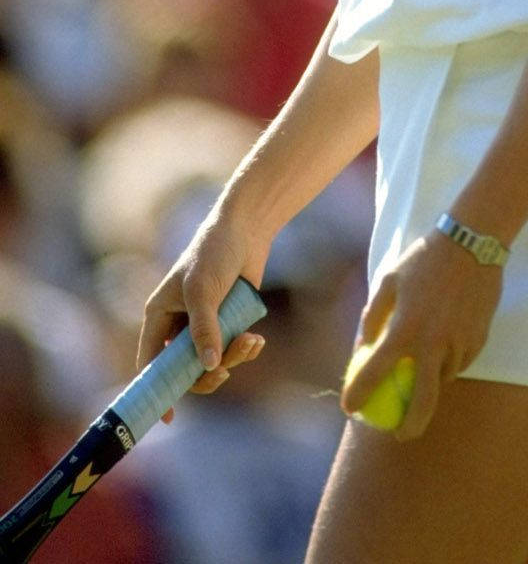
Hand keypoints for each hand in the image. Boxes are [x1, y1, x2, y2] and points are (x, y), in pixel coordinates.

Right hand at [137, 214, 269, 421]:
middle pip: (185, 370)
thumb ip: (204, 328)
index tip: (168, 417)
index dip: (156, 390)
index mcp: (159, 316)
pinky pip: (231, 350)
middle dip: (207, 375)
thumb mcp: (203, 290)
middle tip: (227, 373)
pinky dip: (244, 350)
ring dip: (232, 359)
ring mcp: (203, 325)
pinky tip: (257, 339)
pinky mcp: (227, 322)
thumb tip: (208, 367)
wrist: (247, 230)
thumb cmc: (215, 252)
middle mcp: (177, 325)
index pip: (149, 363)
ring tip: (252, 342)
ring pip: (212, 363)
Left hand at [340, 229, 502, 440]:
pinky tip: (443, 349)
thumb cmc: (425, 259)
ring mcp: (459, 344)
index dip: (358, 393)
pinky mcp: (478, 340)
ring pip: (443, 380)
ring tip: (422, 374)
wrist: (473, 243)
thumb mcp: (389, 280)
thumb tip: (364, 347)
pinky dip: (449, 363)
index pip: (375, 372)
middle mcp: (433, 343)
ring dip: (430, 384)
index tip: (350, 408)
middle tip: (401, 434)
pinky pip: (460, 363)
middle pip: (422, 402)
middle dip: (410, 426)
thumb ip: (374, 316)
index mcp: (405, 328)